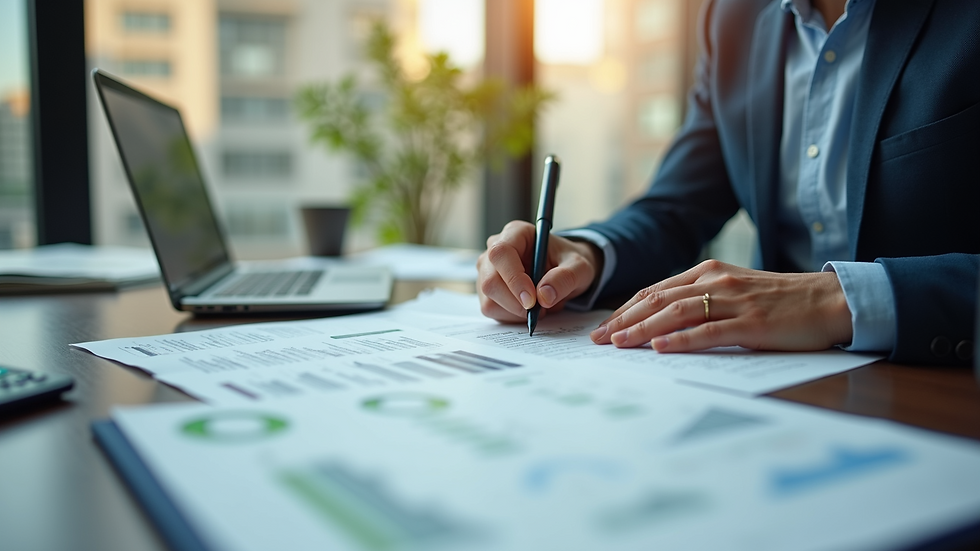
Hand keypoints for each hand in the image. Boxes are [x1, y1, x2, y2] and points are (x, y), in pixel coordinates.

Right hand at [477, 221, 601, 321]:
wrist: (565, 271)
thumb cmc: (568, 262)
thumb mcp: (579, 267)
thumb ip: (566, 278)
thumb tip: (544, 296)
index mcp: (516, 233)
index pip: (501, 253)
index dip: (514, 279)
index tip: (532, 300)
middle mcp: (495, 250)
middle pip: (490, 281)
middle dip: (515, 302)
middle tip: (540, 309)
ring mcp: (488, 271)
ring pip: (489, 299)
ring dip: (516, 311)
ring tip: (540, 306)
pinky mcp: (488, 291)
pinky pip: (492, 310)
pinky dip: (512, 316)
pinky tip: (528, 308)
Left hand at [590, 259, 852, 351]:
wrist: (830, 300)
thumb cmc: (781, 301)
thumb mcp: (735, 291)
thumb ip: (702, 300)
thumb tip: (664, 322)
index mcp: (708, 272)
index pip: (655, 291)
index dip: (626, 309)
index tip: (603, 327)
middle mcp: (715, 281)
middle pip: (658, 301)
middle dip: (624, 320)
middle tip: (598, 340)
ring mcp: (733, 301)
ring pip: (676, 314)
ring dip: (642, 329)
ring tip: (618, 343)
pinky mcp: (751, 323)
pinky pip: (708, 331)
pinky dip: (680, 340)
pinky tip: (659, 348)